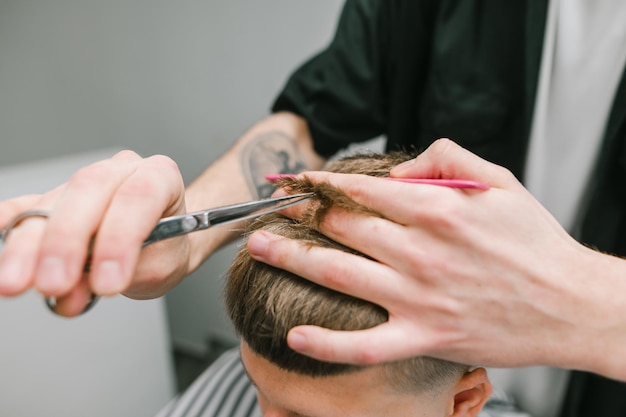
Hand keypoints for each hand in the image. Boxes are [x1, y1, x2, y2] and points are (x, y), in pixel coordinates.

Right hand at [0, 150, 190, 315]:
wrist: (163, 245)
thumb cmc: (167, 249)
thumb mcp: (165, 265)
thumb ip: (129, 272)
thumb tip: (78, 287)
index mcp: (159, 176)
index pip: (138, 197)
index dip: (119, 239)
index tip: (107, 283)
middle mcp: (119, 171)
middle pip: (88, 191)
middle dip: (65, 241)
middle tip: (53, 284)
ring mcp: (83, 183)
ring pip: (51, 203)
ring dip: (29, 246)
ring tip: (19, 284)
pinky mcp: (53, 201)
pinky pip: (25, 206)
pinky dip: (9, 224)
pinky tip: (0, 237)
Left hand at [246, 139, 624, 376]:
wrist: (570, 305)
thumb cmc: (536, 244)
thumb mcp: (500, 182)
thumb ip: (448, 158)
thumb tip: (400, 167)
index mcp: (437, 210)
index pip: (362, 189)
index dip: (320, 181)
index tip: (295, 179)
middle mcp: (420, 251)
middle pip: (341, 226)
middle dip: (301, 214)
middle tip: (274, 212)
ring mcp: (419, 297)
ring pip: (339, 274)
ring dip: (292, 258)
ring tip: (259, 249)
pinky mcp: (425, 336)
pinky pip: (365, 344)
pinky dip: (327, 342)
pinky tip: (295, 333)